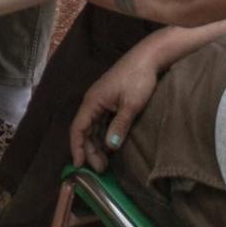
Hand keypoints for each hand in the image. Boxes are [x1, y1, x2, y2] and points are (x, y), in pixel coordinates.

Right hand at [68, 33, 167, 171]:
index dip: (77, 147)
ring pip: (93, 128)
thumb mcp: (131, 105)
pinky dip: (104, 136)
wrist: (148, 57)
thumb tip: (110, 147)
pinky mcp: (110, 101)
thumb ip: (120, 126)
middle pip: (85, 130)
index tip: (79, 165)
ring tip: (106, 163)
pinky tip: (111, 147)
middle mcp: (93, 102)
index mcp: (92, 101)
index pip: (78, 128)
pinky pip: (102, 122)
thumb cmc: (138, 78)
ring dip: (97, 145)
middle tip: (101, 169)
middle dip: (90, 150)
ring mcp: (101, 101)